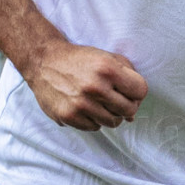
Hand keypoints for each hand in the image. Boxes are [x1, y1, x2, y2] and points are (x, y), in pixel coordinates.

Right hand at [25, 38, 147, 130]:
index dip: (136, 91)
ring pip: (113, 122)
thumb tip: (134, 114)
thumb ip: (128, 77)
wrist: (44, 61)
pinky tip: (85, 107)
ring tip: (99, 102)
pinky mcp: (68, 116)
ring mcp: (81, 104)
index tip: (128, 90)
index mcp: (108, 69)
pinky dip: (93, 119)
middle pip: (129, 110)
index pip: (140, 90)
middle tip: (114, 99)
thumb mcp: (107, 57)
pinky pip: (94, 127)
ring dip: (109, 114)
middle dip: (126, 105)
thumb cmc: (80, 60)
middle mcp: (95, 87)